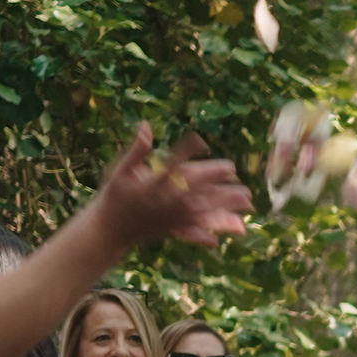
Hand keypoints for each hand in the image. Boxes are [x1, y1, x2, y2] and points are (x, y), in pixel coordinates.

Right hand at [91, 124, 254, 248]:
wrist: (109, 230)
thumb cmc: (114, 196)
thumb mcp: (120, 170)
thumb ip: (136, 151)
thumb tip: (146, 126)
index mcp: (152, 184)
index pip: (172, 165)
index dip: (186, 152)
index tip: (201, 141)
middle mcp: (165, 201)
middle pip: (194, 188)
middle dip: (213, 179)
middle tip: (232, 169)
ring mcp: (173, 217)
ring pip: (203, 209)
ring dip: (225, 204)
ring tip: (247, 200)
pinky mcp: (176, 228)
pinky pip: (200, 228)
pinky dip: (218, 228)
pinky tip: (236, 227)